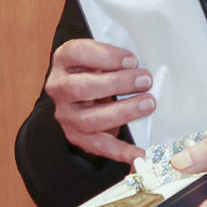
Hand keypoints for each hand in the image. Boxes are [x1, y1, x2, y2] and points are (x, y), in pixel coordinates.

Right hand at [45, 38, 152, 163]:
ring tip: (148, 104)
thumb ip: (115, 59)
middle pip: (81, 88)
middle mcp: (59, 87)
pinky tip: (141, 154)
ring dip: (122, 112)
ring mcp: (65, 114)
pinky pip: (99, 146)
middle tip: (145, 81)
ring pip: (89, 119)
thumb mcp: (99, 55)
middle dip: (117, 84)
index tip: (131, 60)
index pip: (77, 53)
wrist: (78, 92)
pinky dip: (122, 151)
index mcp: (64, 60)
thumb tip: (143, 70)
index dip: (105, 56)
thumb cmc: (95, 69)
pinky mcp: (76, 135)